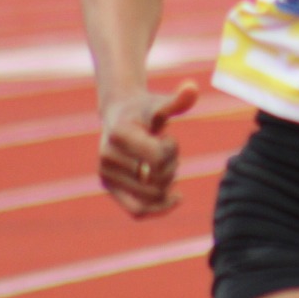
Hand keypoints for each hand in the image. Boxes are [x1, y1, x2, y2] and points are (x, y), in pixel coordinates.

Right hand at [97, 79, 198, 217]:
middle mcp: (107, 156)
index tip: (167, 137)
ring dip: (167, 182)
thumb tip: (193, 87)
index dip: (171, 150)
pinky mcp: (109, 187)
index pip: (158, 158)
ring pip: (151, 196)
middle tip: (166, 150)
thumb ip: (177, 100)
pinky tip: (177, 198)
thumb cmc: (145, 109)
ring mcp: (106, 174)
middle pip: (157, 179)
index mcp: (118, 133)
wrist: (120, 115)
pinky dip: (159, 208)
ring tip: (162, 163)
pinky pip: (137, 210)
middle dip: (171, 166)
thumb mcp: (160, 104)